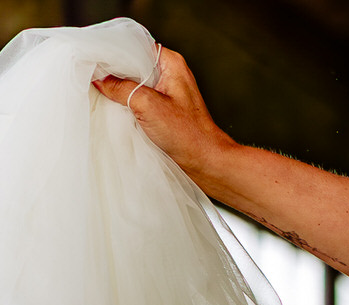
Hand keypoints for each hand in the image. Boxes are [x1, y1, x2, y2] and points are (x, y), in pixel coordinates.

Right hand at [94, 49, 237, 185]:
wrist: (207, 163)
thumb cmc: (188, 134)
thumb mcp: (147, 105)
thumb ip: (120, 87)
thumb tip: (97, 79)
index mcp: (170, 63)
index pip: (133, 44)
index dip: (111, 48)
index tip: (90, 54)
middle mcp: (168, 73)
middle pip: (130, 62)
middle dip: (110, 68)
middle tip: (87, 71)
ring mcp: (165, 92)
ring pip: (132, 81)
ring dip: (115, 86)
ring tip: (93, 87)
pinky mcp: (161, 109)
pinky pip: (136, 97)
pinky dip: (123, 100)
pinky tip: (108, 104)